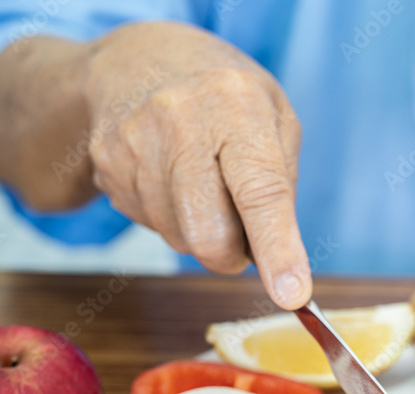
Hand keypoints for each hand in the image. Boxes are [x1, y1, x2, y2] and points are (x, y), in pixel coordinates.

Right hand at [84, 23, 309, 308]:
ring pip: (179, 239)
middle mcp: (180, 121)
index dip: (277, 249)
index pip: (260, 192)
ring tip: (203, 184)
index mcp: (237, 106)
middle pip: (209, 234)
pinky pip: (150, 225)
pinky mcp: (107, 164)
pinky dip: (172, 218)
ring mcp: (134, 142)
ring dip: (201, 232)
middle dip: (233, 254)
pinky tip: (171, 179)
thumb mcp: (275, 119)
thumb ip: (281, 184)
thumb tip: (281, 262)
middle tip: (243, 233)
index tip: (291, 295)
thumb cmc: (227, 100)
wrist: (140, 62)